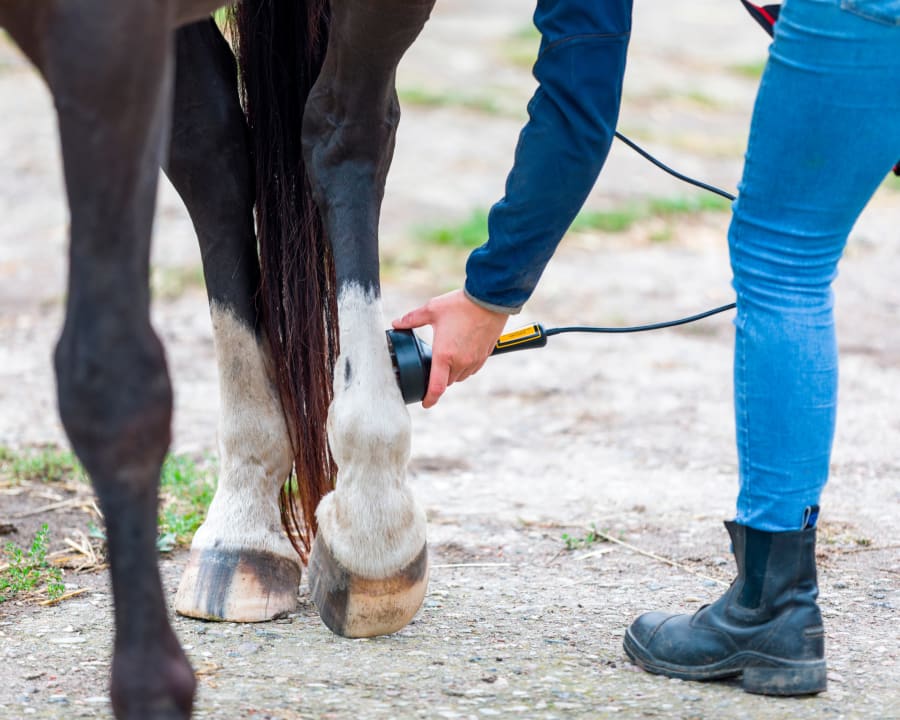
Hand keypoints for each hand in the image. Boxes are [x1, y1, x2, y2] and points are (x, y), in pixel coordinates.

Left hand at [392, 290, 508, 407]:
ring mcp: (474, 360)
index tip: (425, 403)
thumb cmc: (460, 305)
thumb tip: (396, 323)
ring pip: (460, 377)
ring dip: (452, 373)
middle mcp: (460, 362)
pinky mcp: (484, 356)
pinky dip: (465, 367)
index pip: (436, 387)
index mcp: (444, 355)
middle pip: (447, 382)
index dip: (429, 399)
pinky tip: (461, 353)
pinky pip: (472, 369)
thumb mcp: (432, 310)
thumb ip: (412, 319)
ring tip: (447, 357)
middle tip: (433, 366)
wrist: (489, 299)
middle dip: (439, 378)